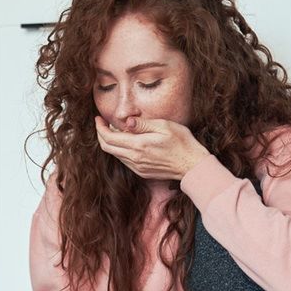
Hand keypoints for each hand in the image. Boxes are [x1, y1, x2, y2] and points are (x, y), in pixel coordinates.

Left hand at [95, 115, 209, 180]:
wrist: (192, 165)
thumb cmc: (182, 142)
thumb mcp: (164, 126)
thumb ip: (143, 124)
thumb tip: (126, 122)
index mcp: (138, 145)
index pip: (109, 137)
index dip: (100, 127)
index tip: (99, 118)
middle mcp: (135, 159)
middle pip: (107, 147)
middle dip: (100, 134)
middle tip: (101, 124)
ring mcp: (137, 167)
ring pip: (115, 154)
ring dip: (110, 142)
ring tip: (114, 130)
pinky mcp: (141, 172)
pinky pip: (124, 160)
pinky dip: (120, 150)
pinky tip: (126, 141)